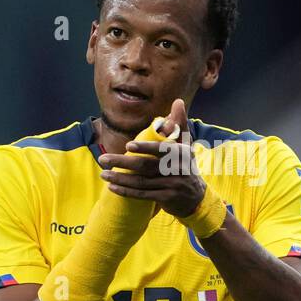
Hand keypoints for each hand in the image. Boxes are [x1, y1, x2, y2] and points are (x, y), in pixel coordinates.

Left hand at [97, 98, 205, 217]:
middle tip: (103, 159)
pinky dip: (127, 191)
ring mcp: (172, 186)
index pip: (161, 150)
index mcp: (181, 153)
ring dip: (120, 178)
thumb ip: (180, 124)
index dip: (145, 148)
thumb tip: (178, 101)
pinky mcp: (166, 199)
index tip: (128, 146)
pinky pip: (143, 195)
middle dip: (123, 162)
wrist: (196, 198)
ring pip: (142, 182)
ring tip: (104, 173)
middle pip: (146, 166)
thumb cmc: (186, 166)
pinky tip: (113, 187)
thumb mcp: (186, 145)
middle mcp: (178, 170)